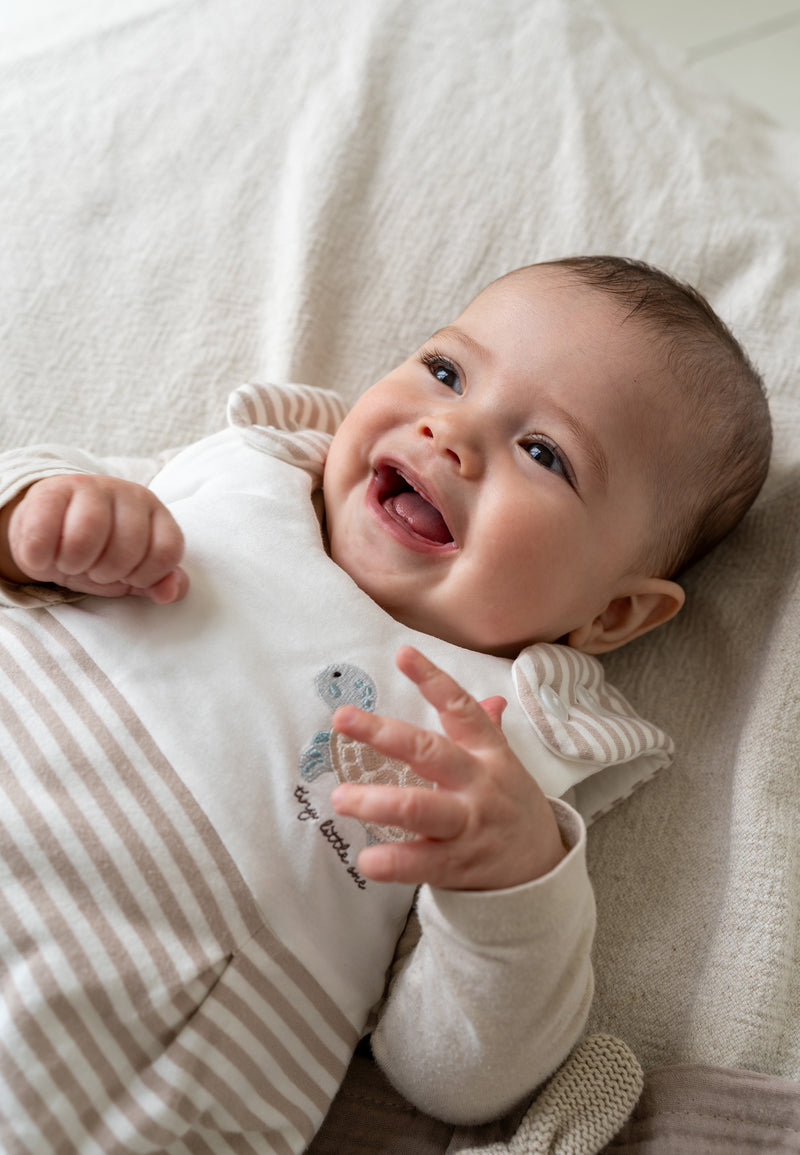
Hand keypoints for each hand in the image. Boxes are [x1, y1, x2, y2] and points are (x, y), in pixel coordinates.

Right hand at [1, 474, 187, 602]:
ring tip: (70, 563)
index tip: (127, 578)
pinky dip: (40, 555)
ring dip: (74, 563)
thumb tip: (169, 593)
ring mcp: (90, 486)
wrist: (50, 530)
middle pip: (127, 547)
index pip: (167, 550)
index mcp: (156, 513)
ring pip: (87, 534)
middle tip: (93, 570)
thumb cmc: (98, 554)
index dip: (145, 576)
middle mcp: (129, 494)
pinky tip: (44, 555)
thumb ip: (157, 582)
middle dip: (107, 573)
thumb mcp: (131, 574)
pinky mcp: (50, 489)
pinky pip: (44, 530)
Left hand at [331, 646, 565, 889]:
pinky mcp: (458, 865)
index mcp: (488, 753)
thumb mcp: (505, 763)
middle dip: (383, 734)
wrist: (542, 867)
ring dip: (376, 801)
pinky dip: (393, 862)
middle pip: (429, 752)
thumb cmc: (510, 806)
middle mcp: (477, 783)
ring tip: (341, 798)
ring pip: (419, 808)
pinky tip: (366, 859)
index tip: (403, 654)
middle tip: (342, 718)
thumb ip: (487, 732)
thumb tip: (491, 698)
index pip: (460, 708)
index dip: (432, 680)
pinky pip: (422, 863)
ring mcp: (467, 824)